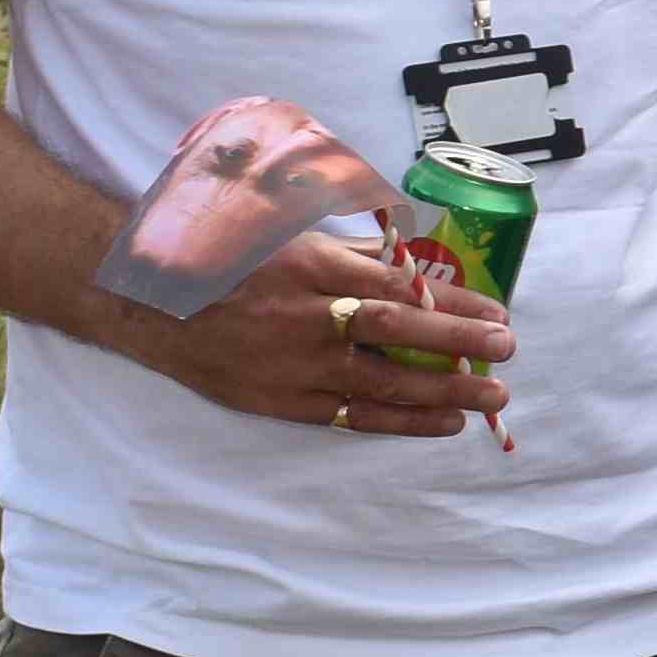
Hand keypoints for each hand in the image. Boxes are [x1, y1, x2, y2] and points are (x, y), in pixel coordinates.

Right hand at [135, 231, 510, 435]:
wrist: (148, 302)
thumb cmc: (229, 259)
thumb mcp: (288, 235)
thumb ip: (353, 252)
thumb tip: (420, 263)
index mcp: (307, 266)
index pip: (395, 286)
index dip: (450, 300)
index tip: (496, 309)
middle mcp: (300, 317)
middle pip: (393, 332)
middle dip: (456, 341)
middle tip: (507, 348)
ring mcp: (288, 365)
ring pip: (378, 383)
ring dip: (441, 391)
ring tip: (491, 397)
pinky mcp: (277, 401)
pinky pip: (348, 415)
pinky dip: (400, 421)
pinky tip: (443, 422)